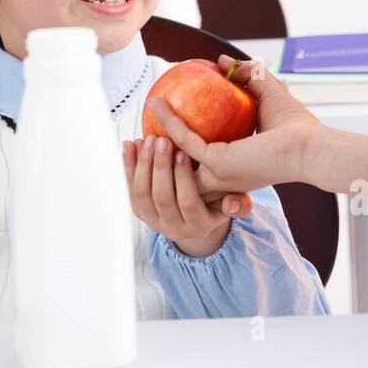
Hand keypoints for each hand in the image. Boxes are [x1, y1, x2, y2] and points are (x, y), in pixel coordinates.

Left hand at [122, 134, 236, 257]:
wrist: (193, 217)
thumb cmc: (216, 202)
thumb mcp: (232, 204)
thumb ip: (240, 204)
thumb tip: (232, 204)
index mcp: (198, 226)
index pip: (188, 202)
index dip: (183, 177)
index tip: (182, 152)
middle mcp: (173, 228)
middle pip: (161, 197)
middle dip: (160, 166)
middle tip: (161, 140)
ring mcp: (153, 221)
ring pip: (141, 192)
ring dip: (142, 163)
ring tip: (147, 139)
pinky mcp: (138, 211)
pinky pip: (129, 187)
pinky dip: (128, 165)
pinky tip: (130, 144)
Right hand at [148, 53, 323, 197]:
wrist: (312, 144)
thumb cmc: (296, 127)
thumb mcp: (266, 96)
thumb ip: (246, 77)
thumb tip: (224, 62)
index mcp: (232, 166)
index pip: (198, 159)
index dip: (178, 143)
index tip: (165, 120)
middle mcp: (221, 175)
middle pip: (179, 163)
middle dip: (159, 147)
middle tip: (149, 116)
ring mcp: (217, 172)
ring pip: (176, 152)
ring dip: (158, 130)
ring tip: (148, 105)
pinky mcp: (217, 162)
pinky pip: (185, 139)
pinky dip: (169, 120)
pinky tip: (157, 103)